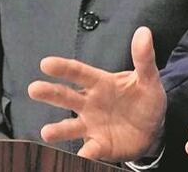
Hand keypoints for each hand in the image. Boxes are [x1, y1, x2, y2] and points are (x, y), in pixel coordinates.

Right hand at [27, 26, 165, 161]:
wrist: (154, 128)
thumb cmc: (144, 99)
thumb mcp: (148, 78)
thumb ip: (144, 58)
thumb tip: (144, 31)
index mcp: (99, 83)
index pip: (78, 73)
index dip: (63, 67)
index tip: (46, 63)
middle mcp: (89, 104)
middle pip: (66, 97)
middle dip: (50, 93)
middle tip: (34, 89)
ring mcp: (92, 125)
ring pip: (70, 127)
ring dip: (58, 130)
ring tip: (46, 132)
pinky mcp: (99, 145)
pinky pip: (89, 150)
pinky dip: (84, 154)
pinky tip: (81, 156)